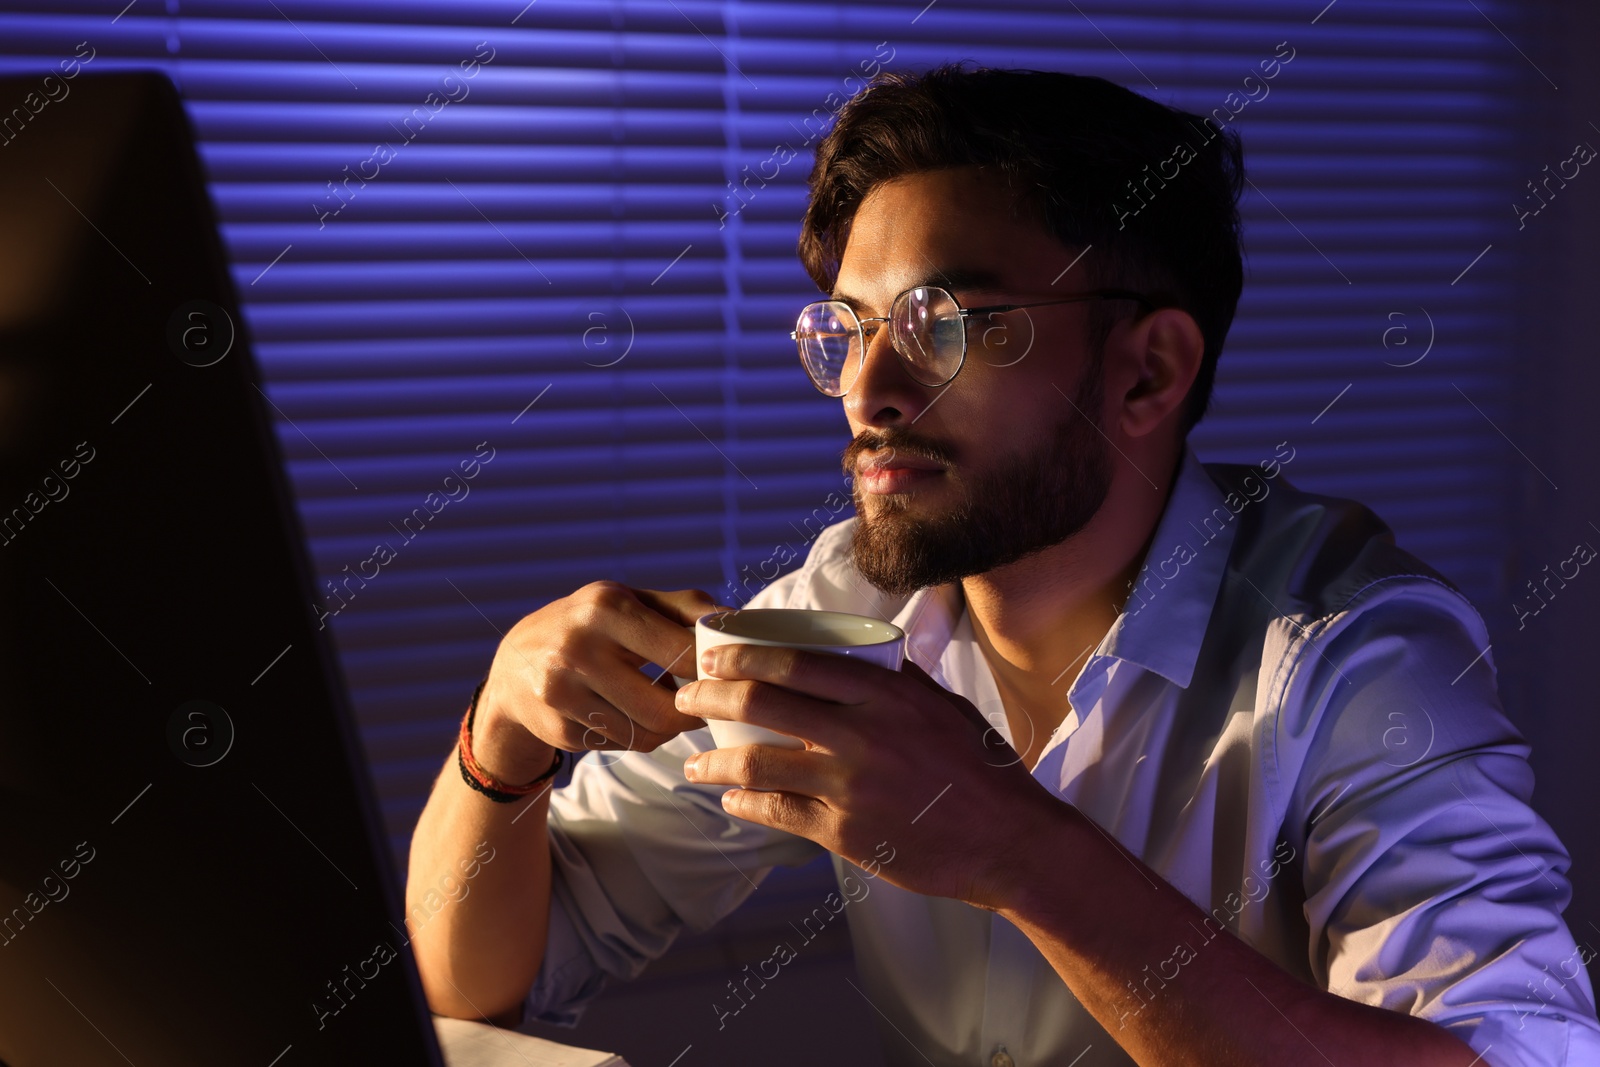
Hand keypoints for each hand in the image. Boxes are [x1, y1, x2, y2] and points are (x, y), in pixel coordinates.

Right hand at [473, 582, 726, 780]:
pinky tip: (633, 715)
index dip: (713, 672)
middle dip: (695, 712)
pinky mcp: (557, 729)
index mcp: (606, 606)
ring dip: (669, 727)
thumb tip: (739, 621)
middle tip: (706, 707)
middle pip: (666, 706)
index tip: (727, 678)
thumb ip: (685, 607)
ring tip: (672, 708)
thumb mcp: (629, 601)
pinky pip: (623, 745)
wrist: (513, 666)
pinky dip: (638, 735)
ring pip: (646, 733)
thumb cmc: (591, 626)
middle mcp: (578, 648)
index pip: (683, 652)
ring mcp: (562, 692)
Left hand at [674, 644, 1060, 909]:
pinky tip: (732, 798)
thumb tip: (858, 653)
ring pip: (757, 761)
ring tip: (695, 763)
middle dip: (711, 695)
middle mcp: (863, 735)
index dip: (745, 654)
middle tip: (689, 697)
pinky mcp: (845, 833)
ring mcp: (850, 786)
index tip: (716, 655)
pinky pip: (777, 812)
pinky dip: (745, 802)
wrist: (1010, 841)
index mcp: (886, 695)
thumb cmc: (982, 770)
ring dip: (714, 760)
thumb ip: (898, 682)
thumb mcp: (945, 708)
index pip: (797, 661)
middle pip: (763, 702)